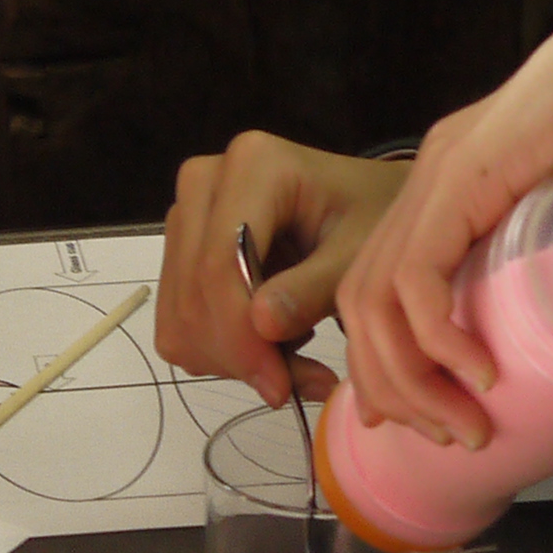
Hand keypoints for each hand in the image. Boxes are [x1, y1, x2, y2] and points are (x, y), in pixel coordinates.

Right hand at [154, 134, 405, 407]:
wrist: (366, 206)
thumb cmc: (375, 221)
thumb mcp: (362, 254)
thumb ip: (314, 288)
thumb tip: (261, 325)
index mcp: (252, 165)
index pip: (220, 263)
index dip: (241, 335)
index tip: (280, 387)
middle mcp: (204, 182)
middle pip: (193, 293)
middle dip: (239, 355)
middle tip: (299, 384)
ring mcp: (187, 217)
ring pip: (180, 317)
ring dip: (233, 359)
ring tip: (297, 358)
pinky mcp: (180, 252)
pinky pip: (178, 325)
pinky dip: (221, 354)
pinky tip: (271, 344)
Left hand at [332, 0, 552, 452]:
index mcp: (457, 185)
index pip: (383, 283)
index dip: (387, 360)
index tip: (420, 420)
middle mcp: (433, 178)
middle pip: (364, 301)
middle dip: (395, 387)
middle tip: (450, 439)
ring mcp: (442, 172)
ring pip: (376, 298)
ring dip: (412, 379)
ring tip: (466, 428)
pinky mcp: (466, 174)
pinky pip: (418, 275)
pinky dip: (438, 339)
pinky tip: (480, 377)